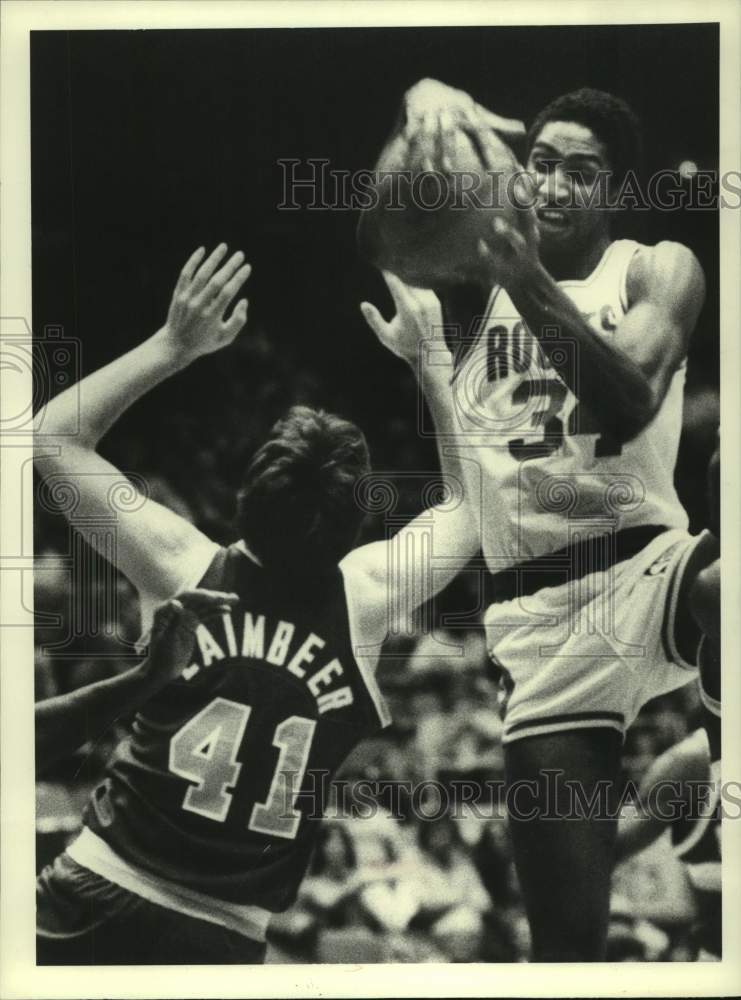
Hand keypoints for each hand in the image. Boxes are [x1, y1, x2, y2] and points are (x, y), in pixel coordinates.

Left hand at [143, 588, 238, 685]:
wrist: (162, 671)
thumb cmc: (161, 657)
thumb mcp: (167, 640)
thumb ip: (173, 621)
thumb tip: (176, 603)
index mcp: (164, 611)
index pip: (185, 597)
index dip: (200, 596)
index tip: (215, 599)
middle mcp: (174, 610)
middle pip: (196, 599)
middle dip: (213, 597)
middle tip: (229, 597)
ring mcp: (183, 616)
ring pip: (203, 605)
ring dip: (218, 602)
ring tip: (235, 599)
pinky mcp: (190, 623)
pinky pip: (205, 614)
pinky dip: (216, 611)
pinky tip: (227, 609)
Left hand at [161, 244, 250, 362]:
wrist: (176, 344)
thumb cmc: (205, 341)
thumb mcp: (225, 338)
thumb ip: (238, 321)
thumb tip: (244, 300)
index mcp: (213, 316)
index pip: (228, 292)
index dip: (239, 278)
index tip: (247, 268)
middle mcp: (199, 305)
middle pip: (217, 280)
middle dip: (230, 266)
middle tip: (240, 254)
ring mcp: (187, 299)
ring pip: (201, 274)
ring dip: (213, 258)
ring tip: (224, 247)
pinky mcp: (178, 294)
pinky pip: (185, 274)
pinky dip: (193, 261)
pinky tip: (202, 250)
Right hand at [360, 272, 444, 364]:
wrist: (431, 354)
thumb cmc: (405, 346)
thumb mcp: (386, 336)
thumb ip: (374, 320)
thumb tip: (363, 304)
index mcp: (407, 309)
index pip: (396, 282)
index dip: (388, 271)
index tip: (381, 263)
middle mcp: (420, 302)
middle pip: (407, 278)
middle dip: (398, 269)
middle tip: (389, 260)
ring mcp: (430, 301)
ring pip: (417, 280)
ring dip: (407, 273)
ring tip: (398, 265)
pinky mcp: (435, 301)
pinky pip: (424, 285)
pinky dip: (416, 280)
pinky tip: (409, 277)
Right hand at [401, 78, 524, 172]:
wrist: (427, 88)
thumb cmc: (457, 105)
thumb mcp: (477, 112)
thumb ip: (498, 123)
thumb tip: (523, 130)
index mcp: (467, 109)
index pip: (479, 129)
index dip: (487, 147)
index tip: (494, 167)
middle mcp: (448, 108)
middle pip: (450, 132)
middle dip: (450, 152)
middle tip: (453, 174)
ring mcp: (430, 110)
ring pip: (429, 135)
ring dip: (431, 155)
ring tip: (435, 177)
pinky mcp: (413, 112)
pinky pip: (411, 133)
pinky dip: (411, 148)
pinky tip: (412, 163)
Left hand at [477, 174, 539, 288]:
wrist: (526, 283)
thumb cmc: (522, 249)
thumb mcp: (526, 228)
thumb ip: (524, 205)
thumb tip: (527, 177)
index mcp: (530, 227)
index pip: (529, 201)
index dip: (525, 183)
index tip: (518, 165)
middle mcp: (528, 239)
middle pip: (529, 219)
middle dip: (524, 203)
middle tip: (516, 188)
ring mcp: (519, 255)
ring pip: (516, 241)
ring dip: (508, 231)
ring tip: (497, 223)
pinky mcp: (506, 270)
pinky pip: (497, 262)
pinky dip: (488, 254)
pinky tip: (479, 246)